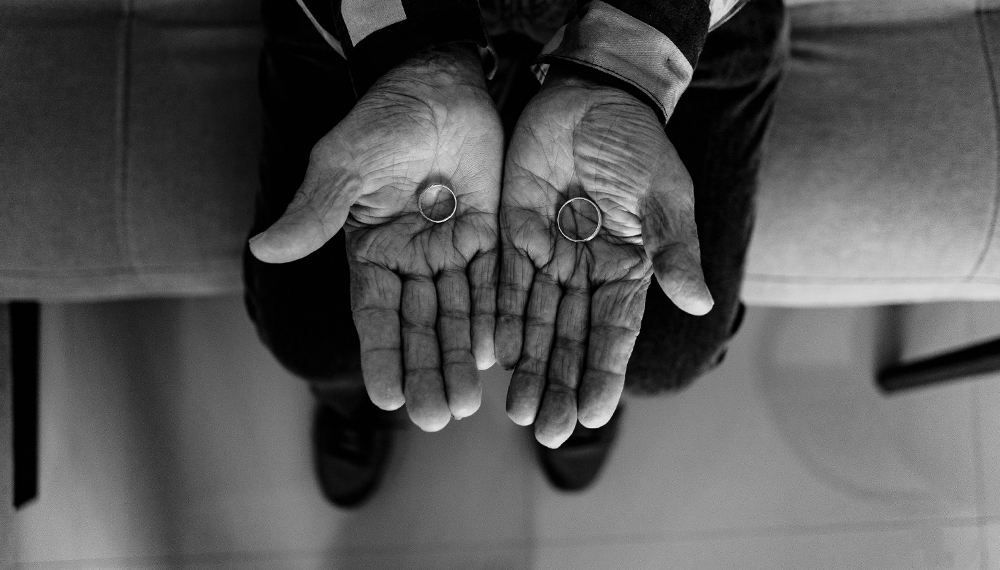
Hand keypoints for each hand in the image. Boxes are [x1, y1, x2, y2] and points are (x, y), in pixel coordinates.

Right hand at [249, 45, 502, 431]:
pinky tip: (499, 354)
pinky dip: (495, 317)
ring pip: (457, 314)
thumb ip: (315, 213)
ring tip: (467, 404)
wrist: (438, 82)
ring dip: (461, 358)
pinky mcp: (489, 235)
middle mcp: (410, 259)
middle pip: (418, 326)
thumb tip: (264, 249)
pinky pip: (493, 283)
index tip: (388, 397)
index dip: (381, 356)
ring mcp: (450, 249)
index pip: (373, 315)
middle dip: (426, 371)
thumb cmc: (381, 119)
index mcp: (370, 251)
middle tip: (437, 418)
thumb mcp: (343, 165)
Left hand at [496, 70, 713, 447]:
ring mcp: (549, 255)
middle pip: (572, 339)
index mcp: (628, 267)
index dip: (604, 373)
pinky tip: (494, 355)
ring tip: (516, 410)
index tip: (593, 416)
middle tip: (544, 430)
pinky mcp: (513, 234)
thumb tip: (699, 302)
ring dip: (528, 366)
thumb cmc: (636, 142)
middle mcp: (587, 271)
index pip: (616, 332)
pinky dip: (500, 319)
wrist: (589, 94)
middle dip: (559, 385)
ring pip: (536, 321)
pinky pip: (505, 285)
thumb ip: (676, 248)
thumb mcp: (665, 193)